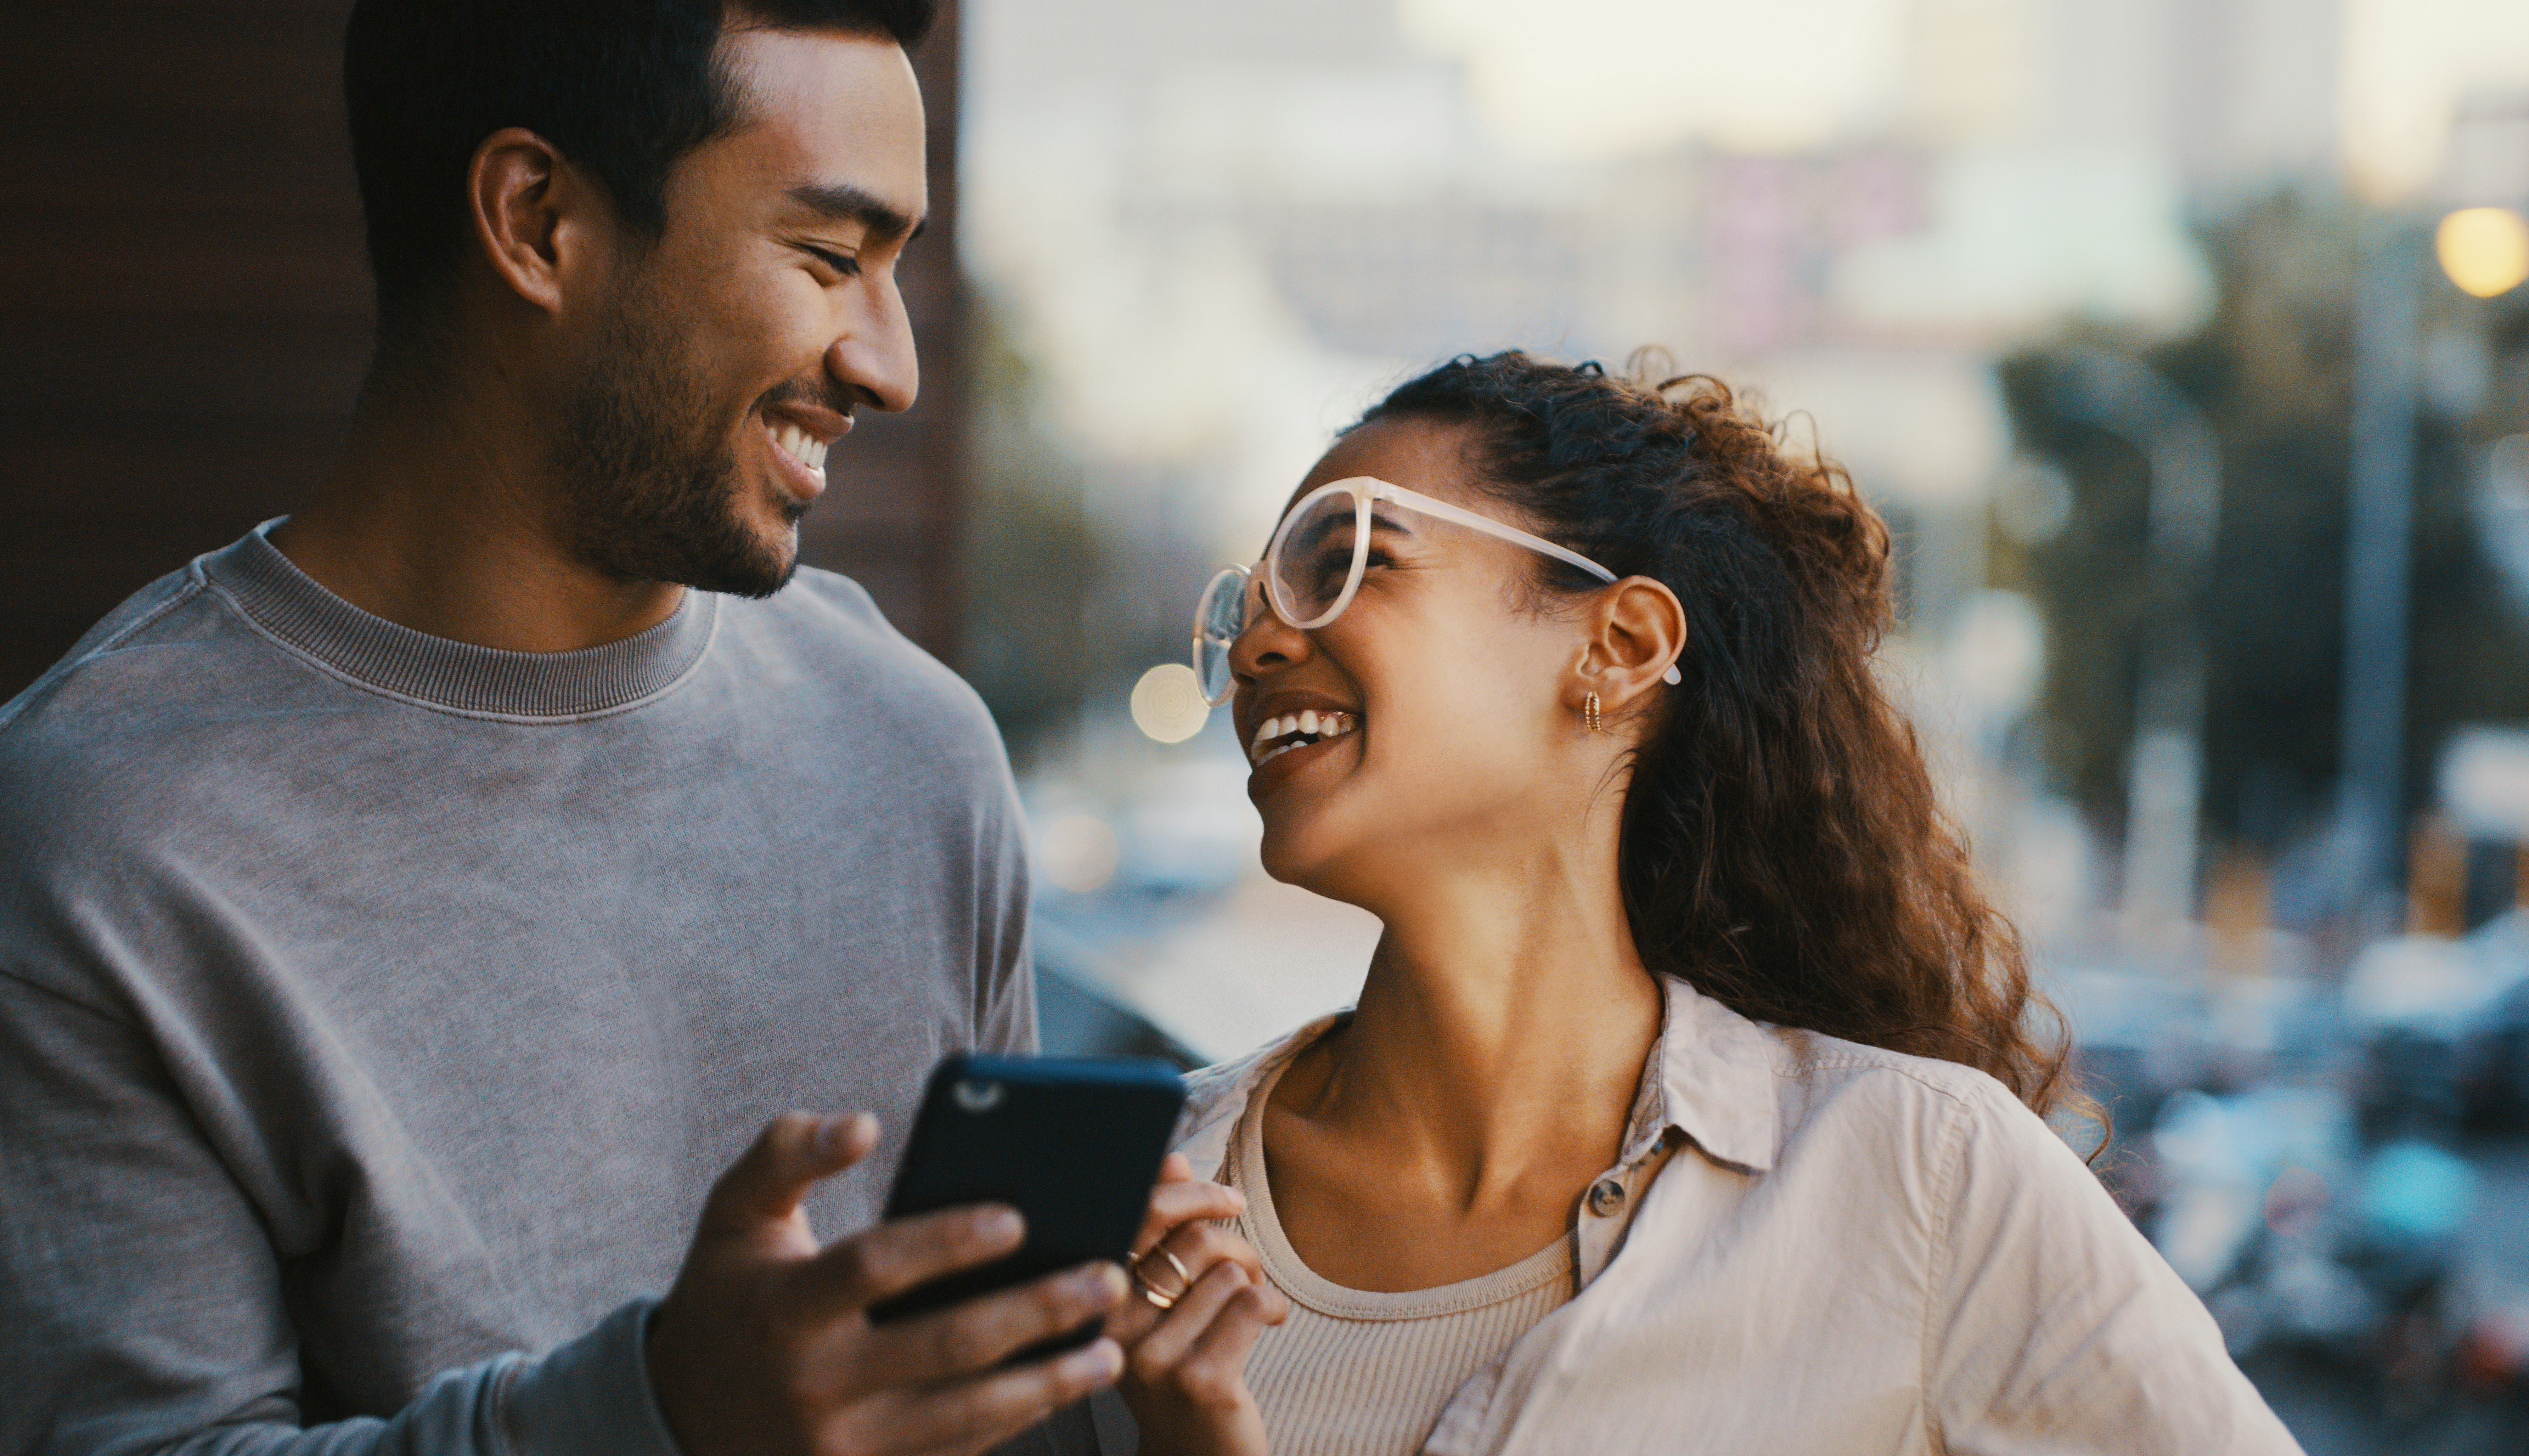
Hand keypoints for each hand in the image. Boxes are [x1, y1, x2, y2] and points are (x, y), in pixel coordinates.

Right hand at [647, 1112, 1129, 1455]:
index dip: (946, 1242)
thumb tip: (860, 1123)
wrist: (678, 1414)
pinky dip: (1015, 1424)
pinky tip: (1064, 1389)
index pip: (876, 1267)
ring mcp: (841, 1444)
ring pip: (964, 1416)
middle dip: (1036, 1312)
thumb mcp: (734, 1214)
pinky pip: (955, 1454)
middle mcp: (814, 1382)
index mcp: (785, 1306)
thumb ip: (785, 1153)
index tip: (1019, 1216)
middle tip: (1107, 1276)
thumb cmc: (729, 1293)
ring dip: (1048, 1384)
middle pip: (943, 1346)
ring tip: (1110, 1348)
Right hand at [1109, 1154, 1286, 1455]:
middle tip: (1246, 1268)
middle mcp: (1117, 1329)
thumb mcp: (1158, 1304)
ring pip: (1229, 1273)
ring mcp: (1156, 1358)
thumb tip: (1172, 1160)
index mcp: (1100, 1300)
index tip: (1221, 1194)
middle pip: (1192, 1241)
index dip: (1185, 1192)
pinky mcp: (1201, 1379)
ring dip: (1255, 1280)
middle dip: (1234, 1243)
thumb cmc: (1179, 1368)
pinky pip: (1252, 1304)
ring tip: (1252, 1307)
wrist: (1196, 1455)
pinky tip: (1269, 1324)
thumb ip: (1159, 1237)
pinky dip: (1273, 1306)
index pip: (1138, 1217)